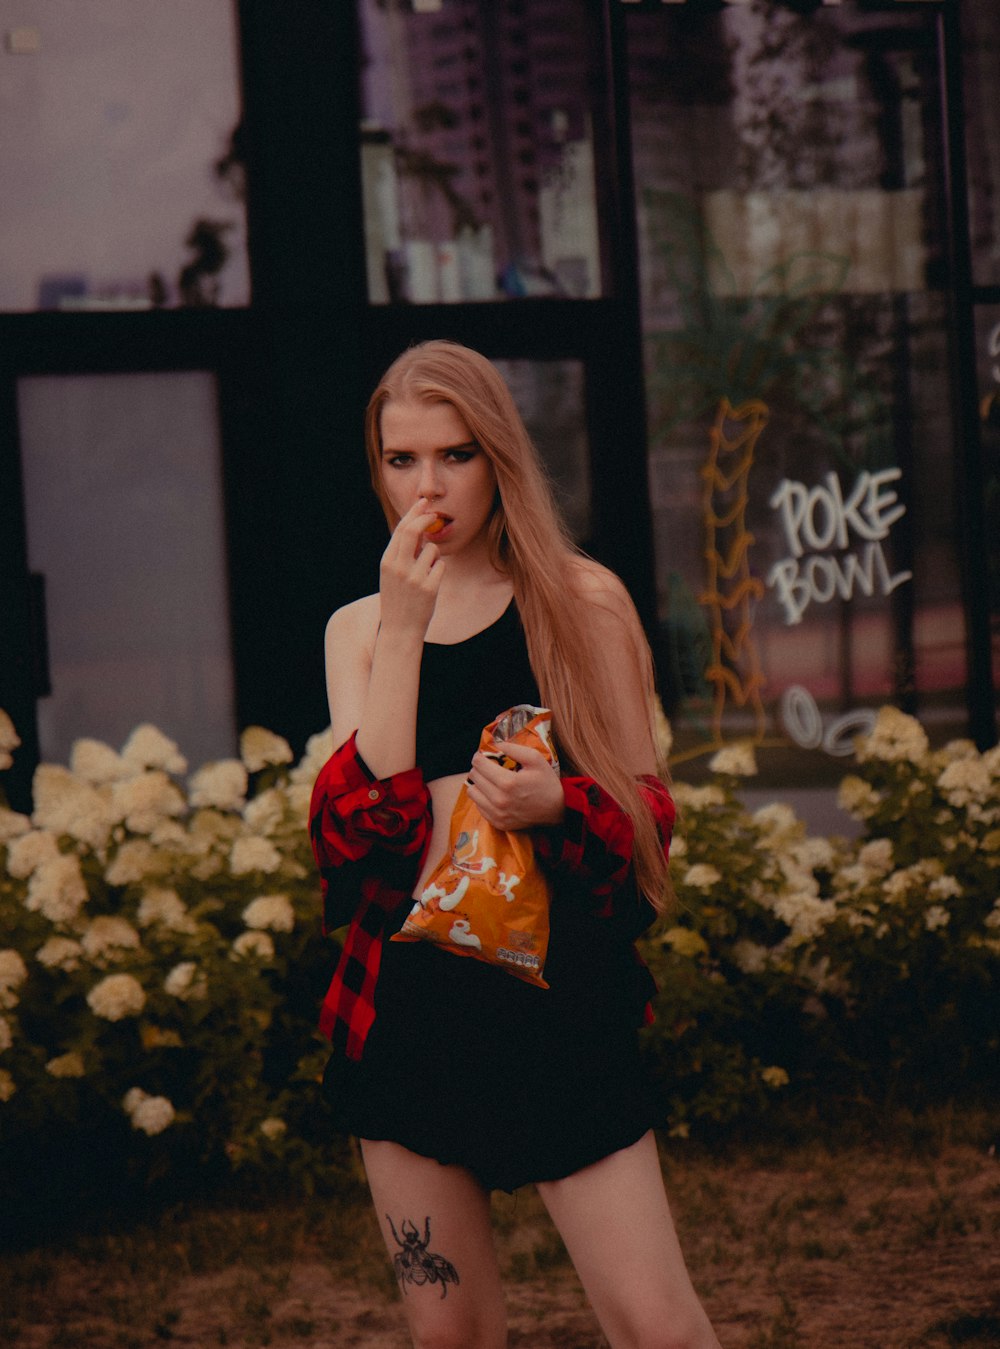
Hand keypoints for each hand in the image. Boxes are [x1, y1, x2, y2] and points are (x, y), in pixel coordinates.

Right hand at [377, 498, 444, 639]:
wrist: (400, 629)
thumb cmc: (398, 598)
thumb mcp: (392, 573)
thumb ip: (402, 552)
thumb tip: (419, 527)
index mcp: (387, 562)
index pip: (400, 530)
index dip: (413, 514)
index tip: (423, 503)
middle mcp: (398, 568)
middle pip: (412, 532)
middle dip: (425, 519)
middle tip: (435, 515)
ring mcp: (414, 578)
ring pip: (432, 550)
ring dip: (434, 555)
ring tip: (426, 572)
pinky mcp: (429, 588)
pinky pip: (441, 566)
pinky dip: (439, 570)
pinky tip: (431, 583)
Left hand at [466, 741, 564, 831]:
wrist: (557, 810)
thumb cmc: (546, 783)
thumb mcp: (535, 759)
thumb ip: (513, 748)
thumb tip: (495, 744)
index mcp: (508, 782)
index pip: (479, 764)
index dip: (479, 756)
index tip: (484, 755)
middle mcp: (499, 800)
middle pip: (474, 777)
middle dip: (479, 768)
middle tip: (489, 767)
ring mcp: (497, 814)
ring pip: (472, 792)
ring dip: (478, 784)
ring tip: (490, 781)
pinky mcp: (498, 823)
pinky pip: (478, 806)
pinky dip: (483, 798)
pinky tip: (494, 794)